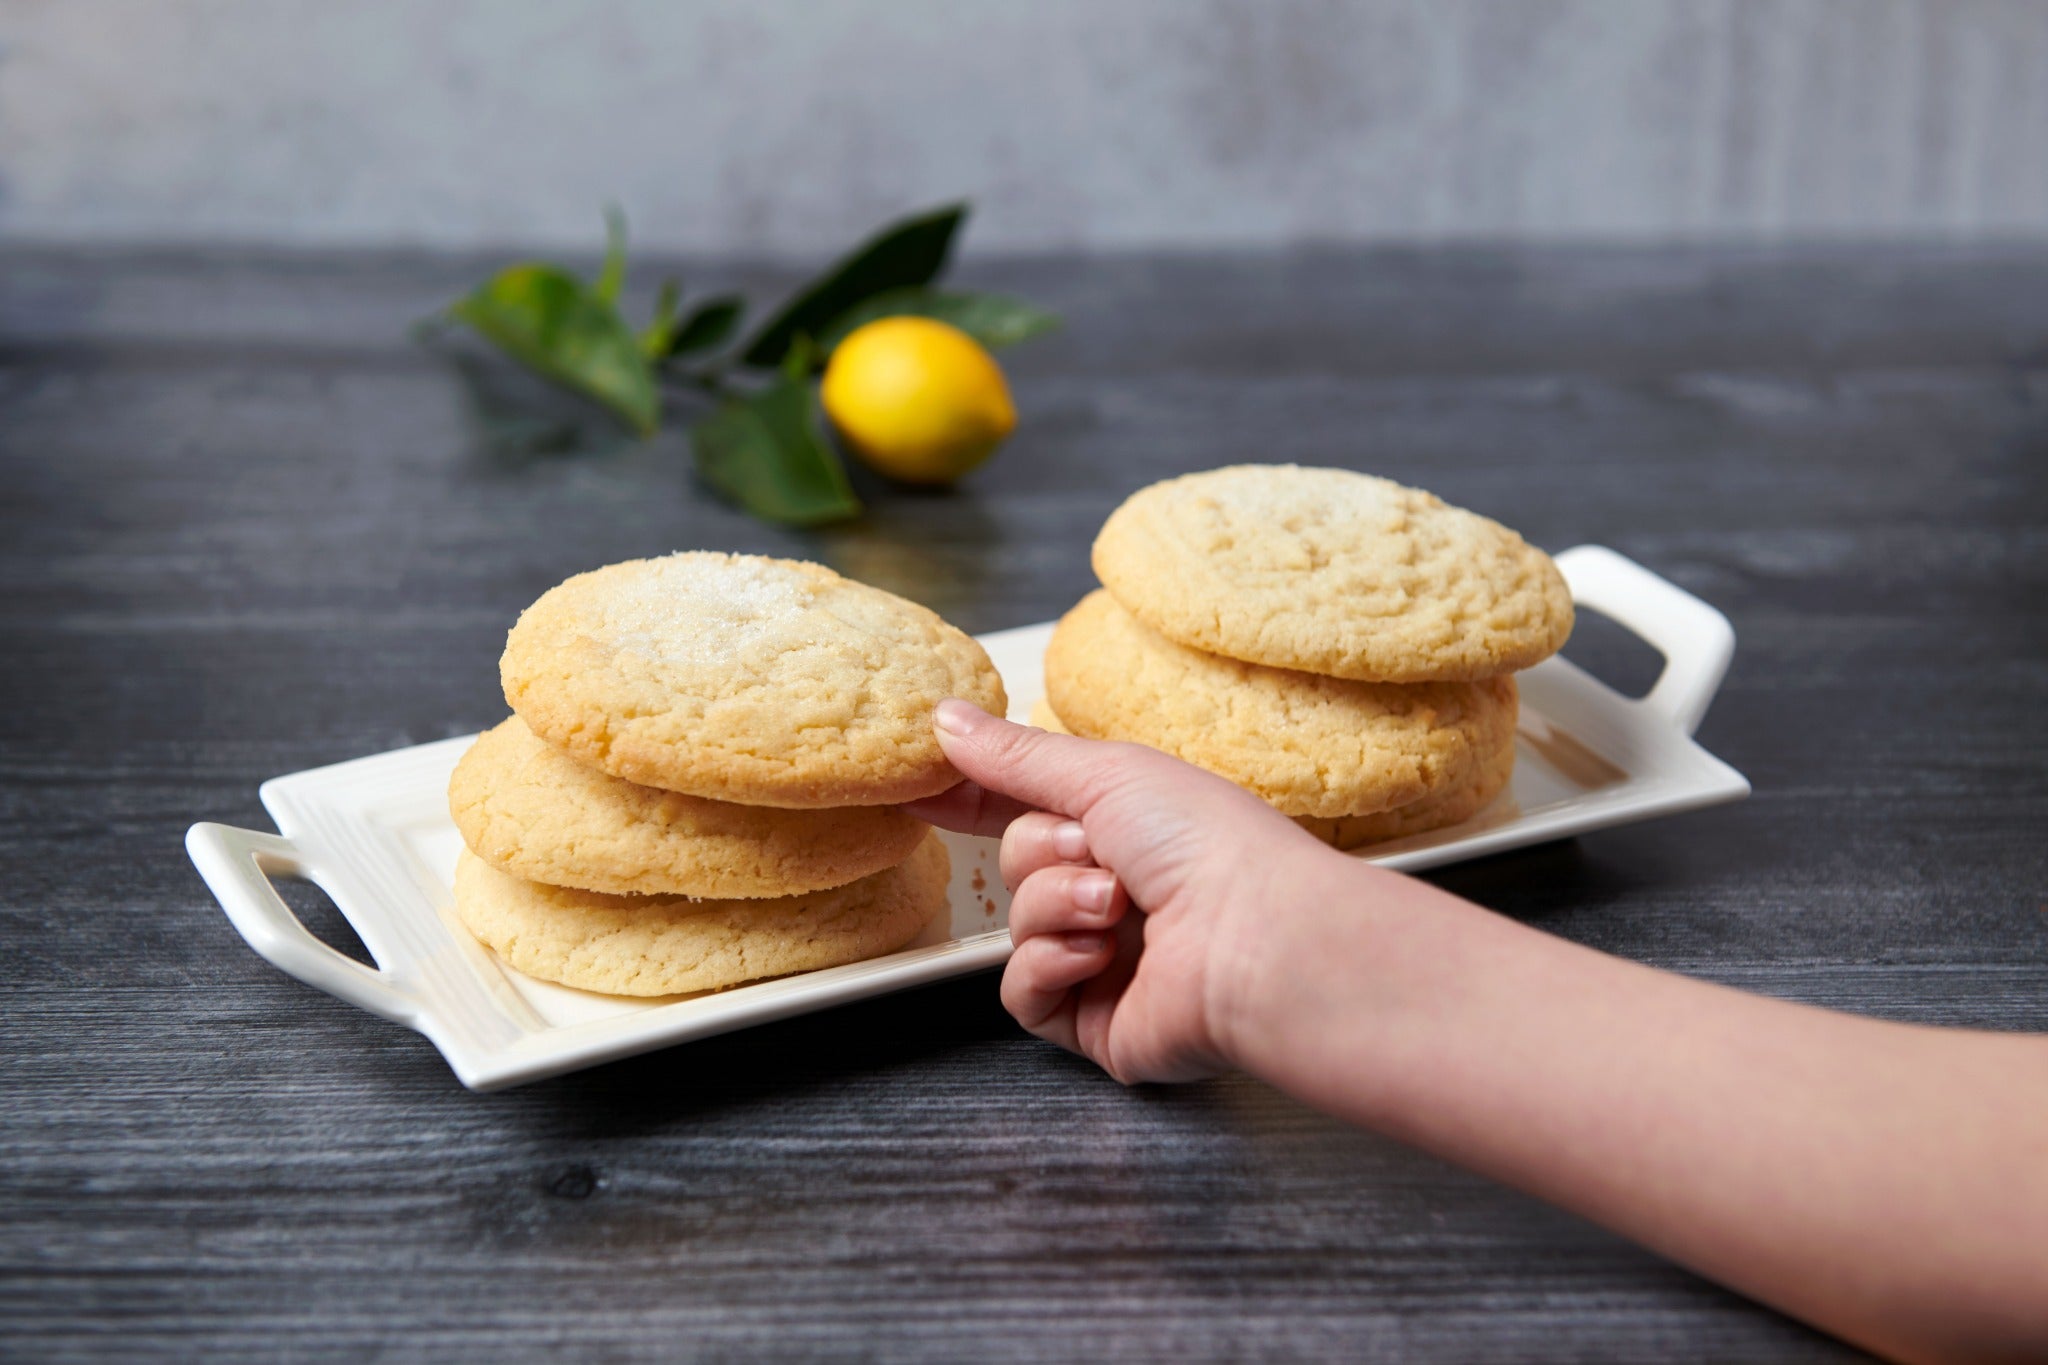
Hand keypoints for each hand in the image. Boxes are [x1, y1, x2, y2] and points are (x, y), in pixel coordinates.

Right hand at [902, 700, 1341, 1082]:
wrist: (1255, 942)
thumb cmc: (1208, 846)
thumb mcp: (1106, 774)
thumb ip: (1016, 757)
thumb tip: (945, 719)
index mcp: (1131, 828)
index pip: (1030, 805)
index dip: (977, 795)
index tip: (924, 786)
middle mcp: (1120, 893)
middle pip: (1017, 862)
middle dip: (1047, 852)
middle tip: (1100, 853)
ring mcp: (1105, 961)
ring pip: (1017, 925)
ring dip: (1056, 905)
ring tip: (1117, 907)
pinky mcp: (1092, 1022)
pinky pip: (1021, 991)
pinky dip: (1049, 965)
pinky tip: (1096, 957)